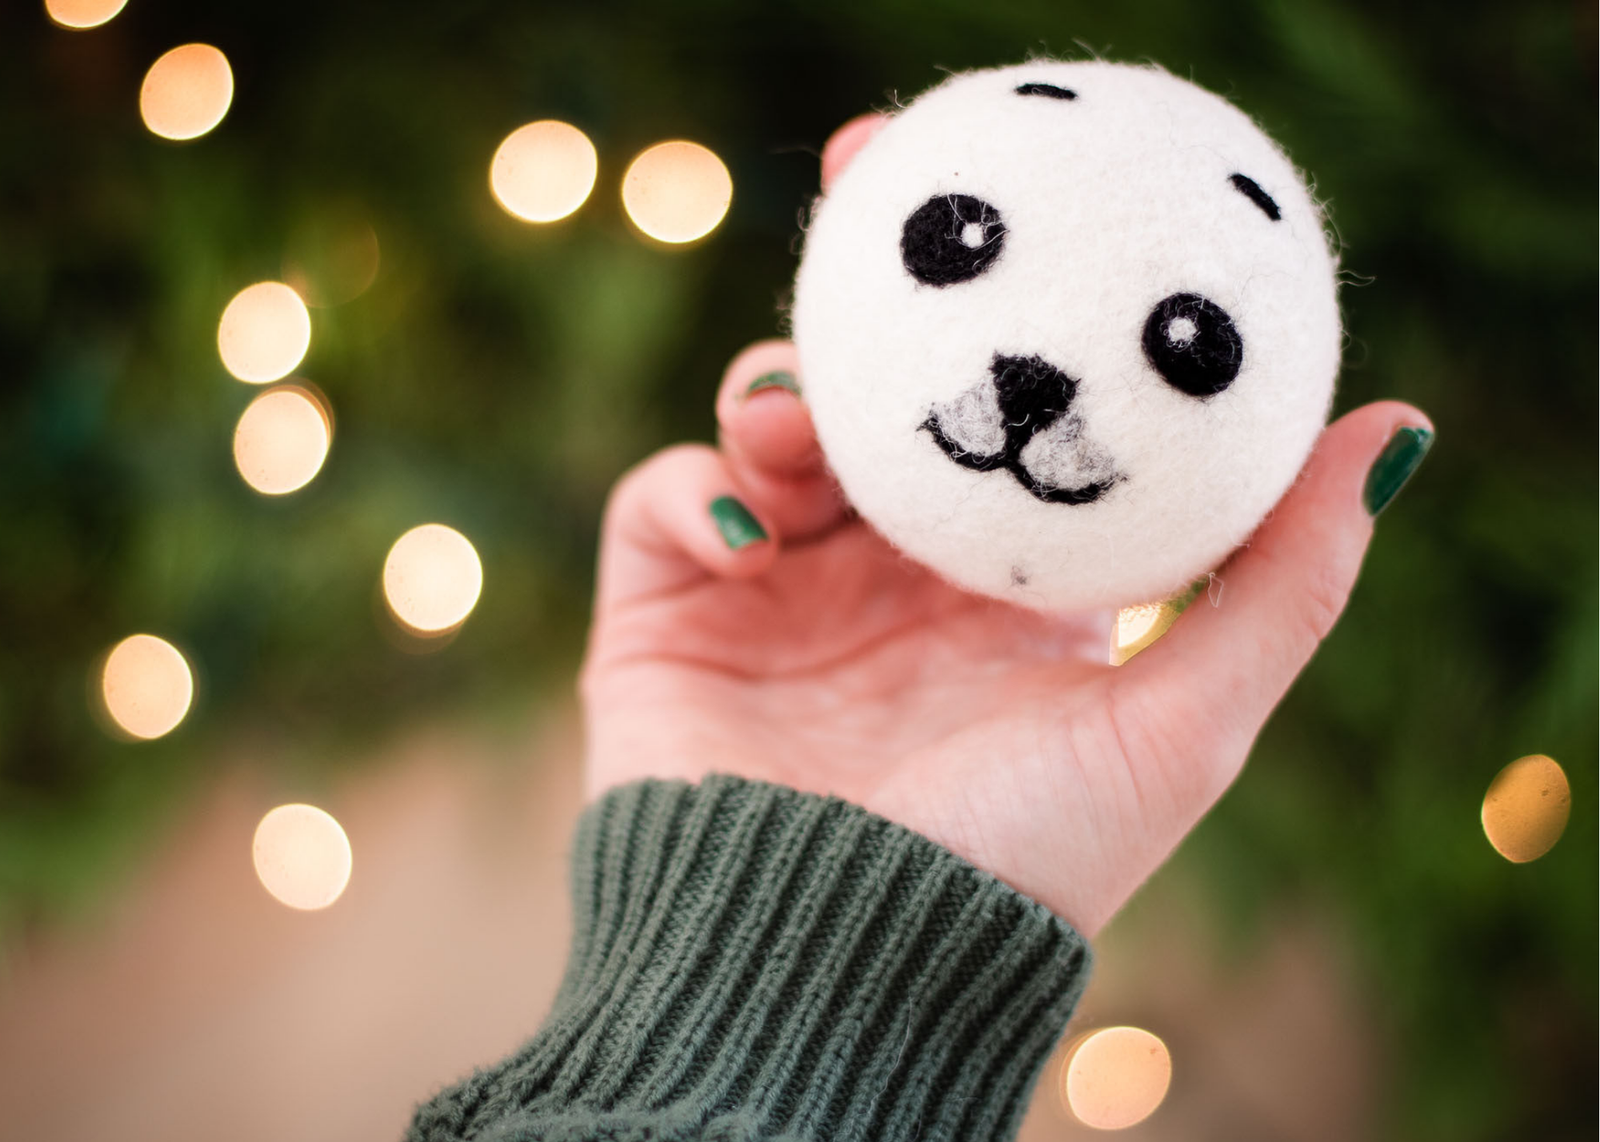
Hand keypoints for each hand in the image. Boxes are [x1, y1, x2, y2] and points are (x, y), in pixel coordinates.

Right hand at [578, 116, 1431, 936]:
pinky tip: (750, 534)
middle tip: (873, 183)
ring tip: (806, 425)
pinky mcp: (665, 618)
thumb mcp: (1183, 719)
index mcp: (1000, 580)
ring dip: (781, 397)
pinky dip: (694, 490)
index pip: (1005, 408)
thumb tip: (1396, 424)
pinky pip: (664, 505)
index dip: (1010, 304)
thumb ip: (1282, 578)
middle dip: (869, 288)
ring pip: (766, 427)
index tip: (1027, 202)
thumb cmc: (1021, 862)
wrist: (841, 976)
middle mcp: (886, 571)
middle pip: (875, 389)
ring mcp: (773, 591)